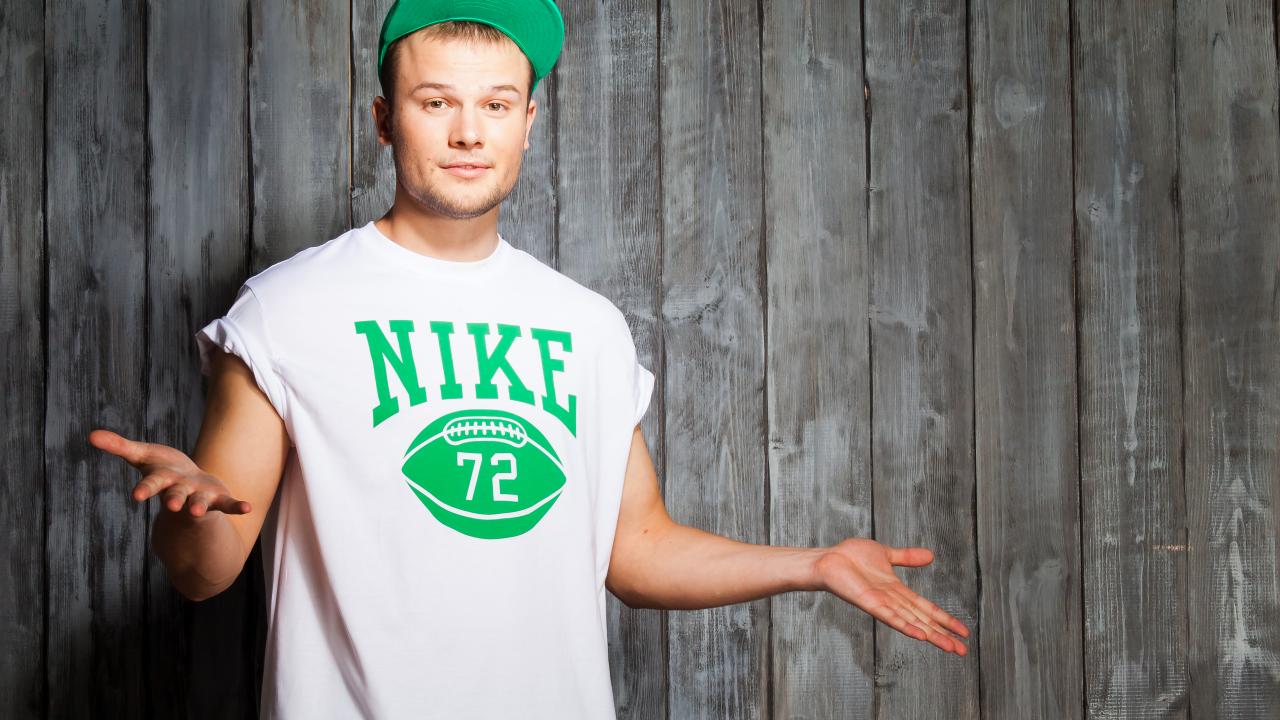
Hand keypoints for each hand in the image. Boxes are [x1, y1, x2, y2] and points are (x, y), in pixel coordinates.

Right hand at [88, 428, 251, 518]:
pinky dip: (236, 507)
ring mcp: (199, 497)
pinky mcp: (218, 500)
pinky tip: (247, 508)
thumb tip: (91, 435)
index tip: (136, 496)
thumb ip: (120, 447)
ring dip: (199, 506)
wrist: (190, 488)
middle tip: (174, 505)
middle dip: (175, 500)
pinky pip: (228, 505)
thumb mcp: (143, 456)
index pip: (151, 485)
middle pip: (175, 496)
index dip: (145, 489)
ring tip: (197, 511)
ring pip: (199, 502)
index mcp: (162, 481)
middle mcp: (180, 492)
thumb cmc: (163, 470)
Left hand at [816, 538, 969, 654]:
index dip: (944, 619)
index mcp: (898, 591)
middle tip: (962, 651)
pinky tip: (919, 635)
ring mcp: (881, 603)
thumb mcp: (886, 554)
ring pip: (911, 622)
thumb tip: (931, 555)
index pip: (926, 608)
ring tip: (949, 647)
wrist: (828, 558)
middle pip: (923, 620)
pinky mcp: (868, 602)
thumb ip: (907, 557)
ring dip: (930, 635)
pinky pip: (889, 616)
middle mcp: (892, 601)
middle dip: (943, 635)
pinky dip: (904, 625)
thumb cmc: (851, 557)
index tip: (963, 632)